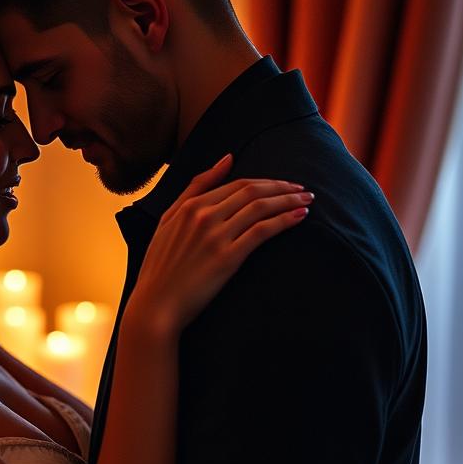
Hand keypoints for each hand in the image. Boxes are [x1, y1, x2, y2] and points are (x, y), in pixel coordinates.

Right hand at [128, 154, 311, 335]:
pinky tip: (299, 217)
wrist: (156, 305)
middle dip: (283, 187)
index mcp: (189, 206)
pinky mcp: (227, 258)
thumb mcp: (168, 221)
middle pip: (252, 191)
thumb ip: (195, 188)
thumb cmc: (160, 267)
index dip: (266, 182)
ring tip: (307, 201)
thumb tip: (227, 158)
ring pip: (261, 207)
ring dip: (289, 201)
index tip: (285, 185)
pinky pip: (262, 231)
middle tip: (303, 190)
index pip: (236, 184)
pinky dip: (284, 221)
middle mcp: (203, 216)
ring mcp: (215, 236)